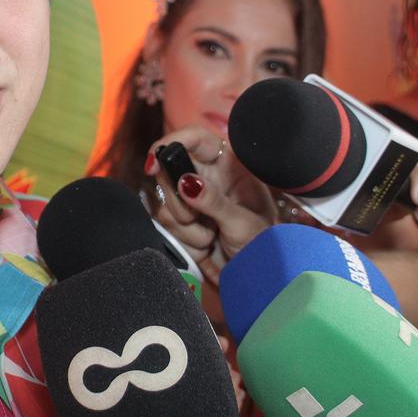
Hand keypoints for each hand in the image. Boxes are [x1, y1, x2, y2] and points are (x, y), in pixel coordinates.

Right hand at [146, 127, 274, 281]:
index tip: (155, 164)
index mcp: (227, 165)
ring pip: (163, 202)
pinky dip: (183, 240)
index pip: (195, 138)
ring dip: (185, 226)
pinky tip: (204, 246)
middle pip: (168, 170)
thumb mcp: (243, 222)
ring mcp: (190, 200)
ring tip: (211, 237)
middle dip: (178, 201)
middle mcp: (205, 177)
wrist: (255, 278)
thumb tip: (187, 182)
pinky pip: (163, 224)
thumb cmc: (262, 246)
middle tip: (196, 217)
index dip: (172, 142)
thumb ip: (215, 201)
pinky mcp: (179, 223)